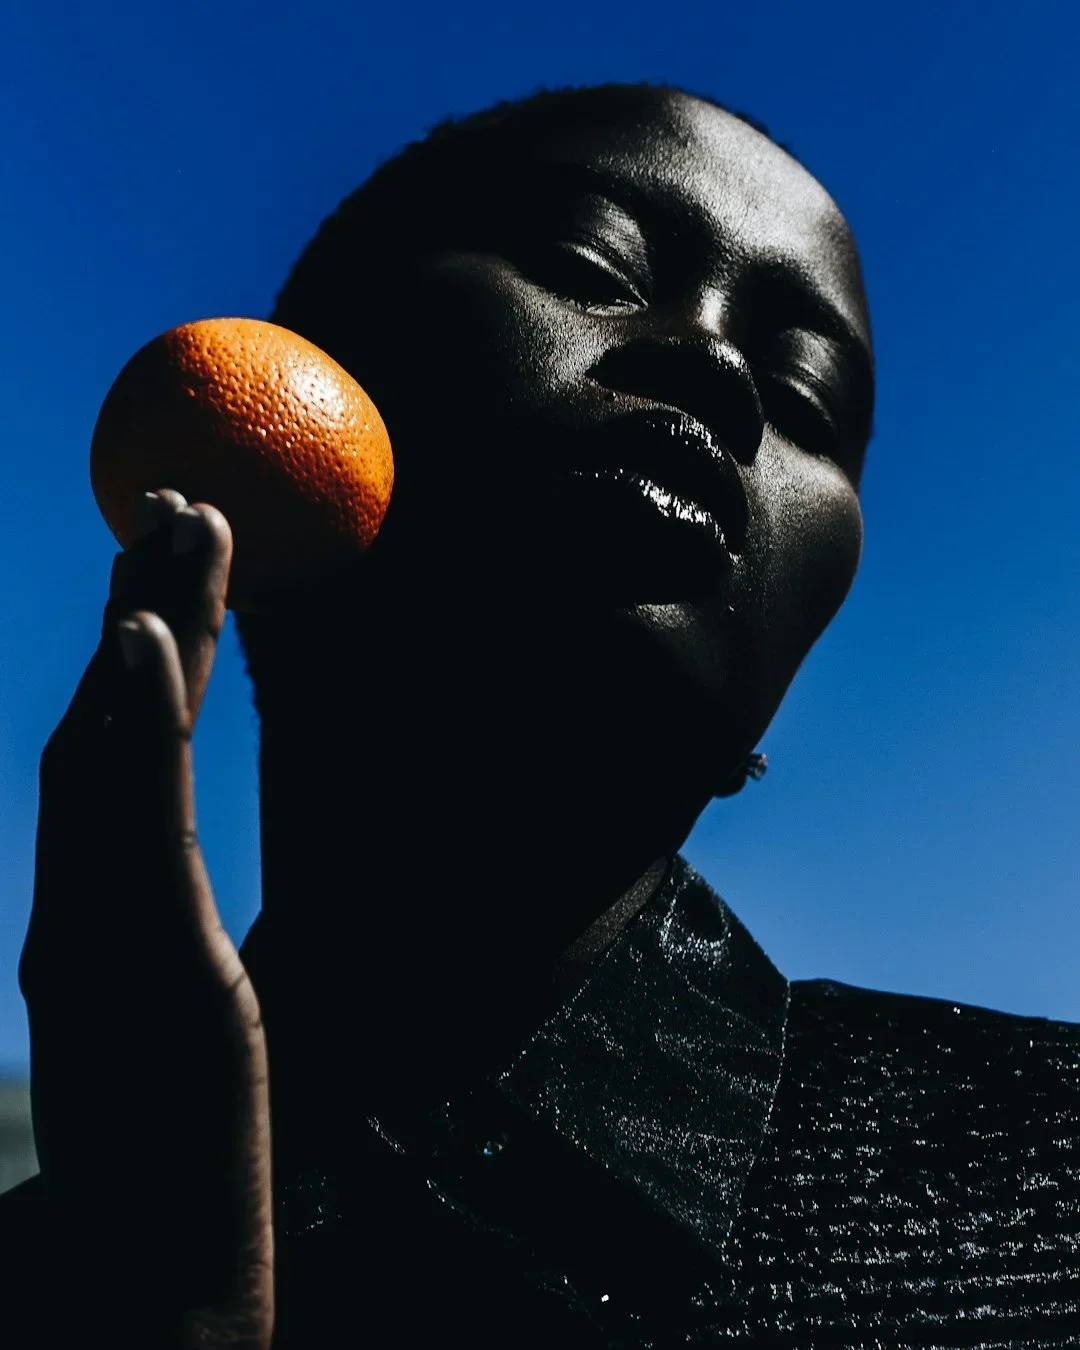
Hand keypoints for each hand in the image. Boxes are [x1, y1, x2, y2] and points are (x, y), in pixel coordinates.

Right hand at [19, 490, 272, 1347]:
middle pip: (111, 728)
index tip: (170, 561)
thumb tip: (155, 870)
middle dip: (145, 605)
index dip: (140, 650)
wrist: (152, 1300)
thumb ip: (153, 934)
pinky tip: (146, 640)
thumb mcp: (176, 1028)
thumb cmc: (168, 1169)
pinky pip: (133, 828)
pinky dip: (134, 727)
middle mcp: (82, 908)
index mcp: (94, 917)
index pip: (118, 756)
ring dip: (146, 629)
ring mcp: (100, 933)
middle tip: (184, 493)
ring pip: (113, 755)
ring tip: (182, 521)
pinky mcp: (140, 970)